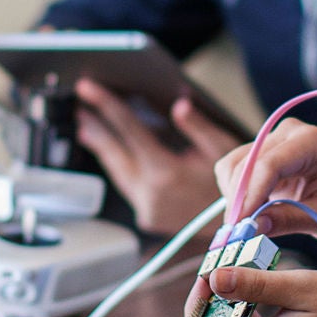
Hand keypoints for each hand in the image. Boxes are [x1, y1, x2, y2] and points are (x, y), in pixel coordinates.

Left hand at [74, 81, 232, 235]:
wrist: (237, 227)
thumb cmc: (233, 186)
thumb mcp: (223, 150)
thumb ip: (197, 126)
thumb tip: (179, 104)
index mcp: (166, 172)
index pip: (128, 129)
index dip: (106, 104)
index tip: (87, 88)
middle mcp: (149, 192)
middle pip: (113, 151)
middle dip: (95, 125)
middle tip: (78, 104)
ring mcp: (145, 207)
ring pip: (115, 170)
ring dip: (101, 146)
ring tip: (86, 125)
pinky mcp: (145, 216)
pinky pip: (125, 184)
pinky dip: (117, 165)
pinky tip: (111, 152)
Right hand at [214, 118, 316, 250]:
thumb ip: (291, 220)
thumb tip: (252, 227)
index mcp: (311, 142)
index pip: (268, 166)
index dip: (250, 197)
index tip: (240, 229)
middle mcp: (288, 133)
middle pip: (243, 164)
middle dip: (239, 201)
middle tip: (242, 236)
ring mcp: (275, 141)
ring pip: (233, 167)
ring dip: (235, 198)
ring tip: (250, 226)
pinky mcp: (265, 155)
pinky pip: (236, 172)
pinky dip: (238, 195)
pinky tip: (254, 214)